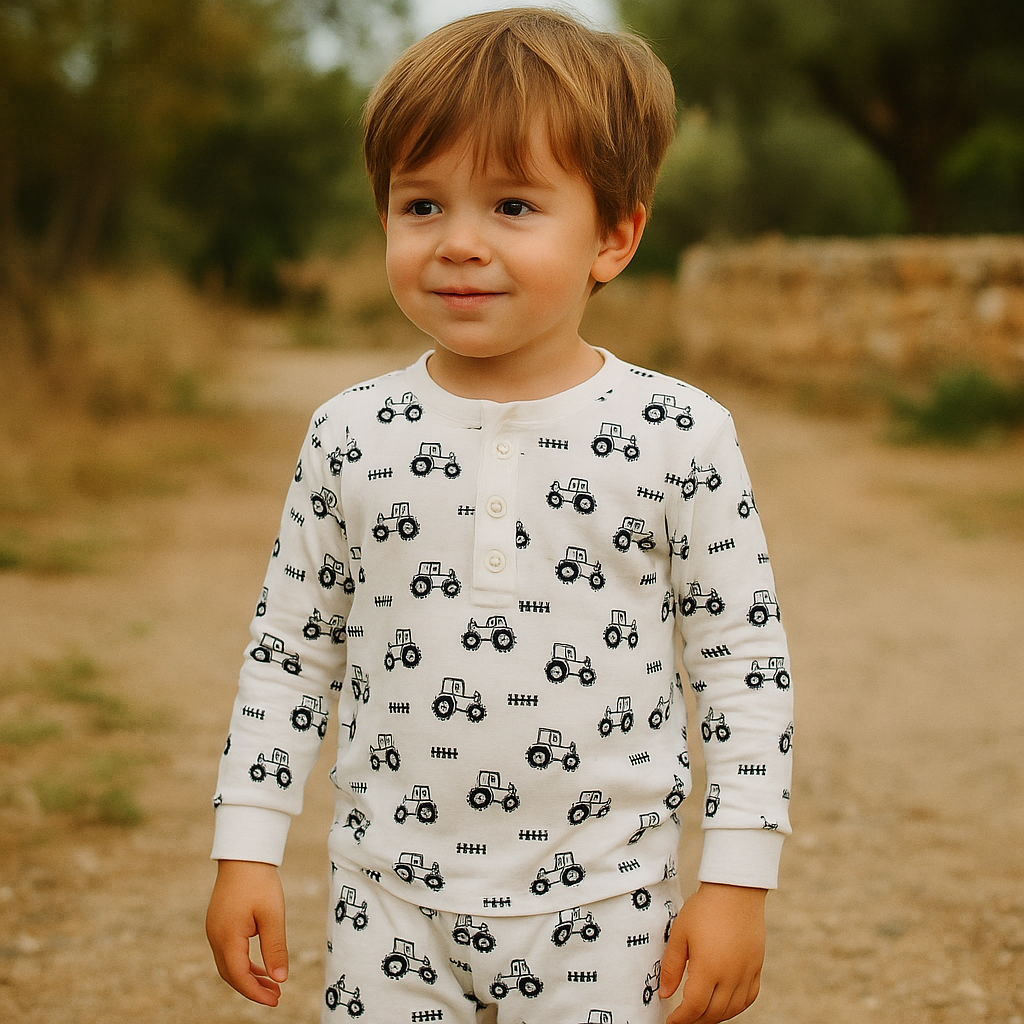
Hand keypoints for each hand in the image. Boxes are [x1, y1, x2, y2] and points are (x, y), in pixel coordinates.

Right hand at [206, 859, 288, 1005]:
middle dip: (252, 988)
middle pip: (231, 974)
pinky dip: (243, 963)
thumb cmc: (259, 882)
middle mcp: (215, 937)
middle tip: (276, 996)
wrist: (244, 853)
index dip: (256, 992)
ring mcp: (215, 929)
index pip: (239, 976)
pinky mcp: (219, 923)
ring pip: (228, 964)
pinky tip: (260, 965)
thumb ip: (275, 948)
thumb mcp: (272, 915)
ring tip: (271, 984)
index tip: (276, 999)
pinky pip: (228, 952)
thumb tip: (280, 978)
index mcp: (227, 937)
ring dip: (248, 976)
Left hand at [660, 882, 766, 1023]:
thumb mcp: (680, 934)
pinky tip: (725, 1003)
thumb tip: (664, 994)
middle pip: (714, 1012)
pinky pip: (749, 997)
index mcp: (709, 968)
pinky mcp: (757, 966)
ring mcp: (746, 972)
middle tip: (683, 1018)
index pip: (694, 1007)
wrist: (735, 890)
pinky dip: (736, 1007)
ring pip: (733, 1009)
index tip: (671, 1022)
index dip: (681, 1019)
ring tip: (701, 1013)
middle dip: (696, 1020)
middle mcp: (730, 975)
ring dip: (716, 1016)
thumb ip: (671, 967)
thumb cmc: (704, 909)